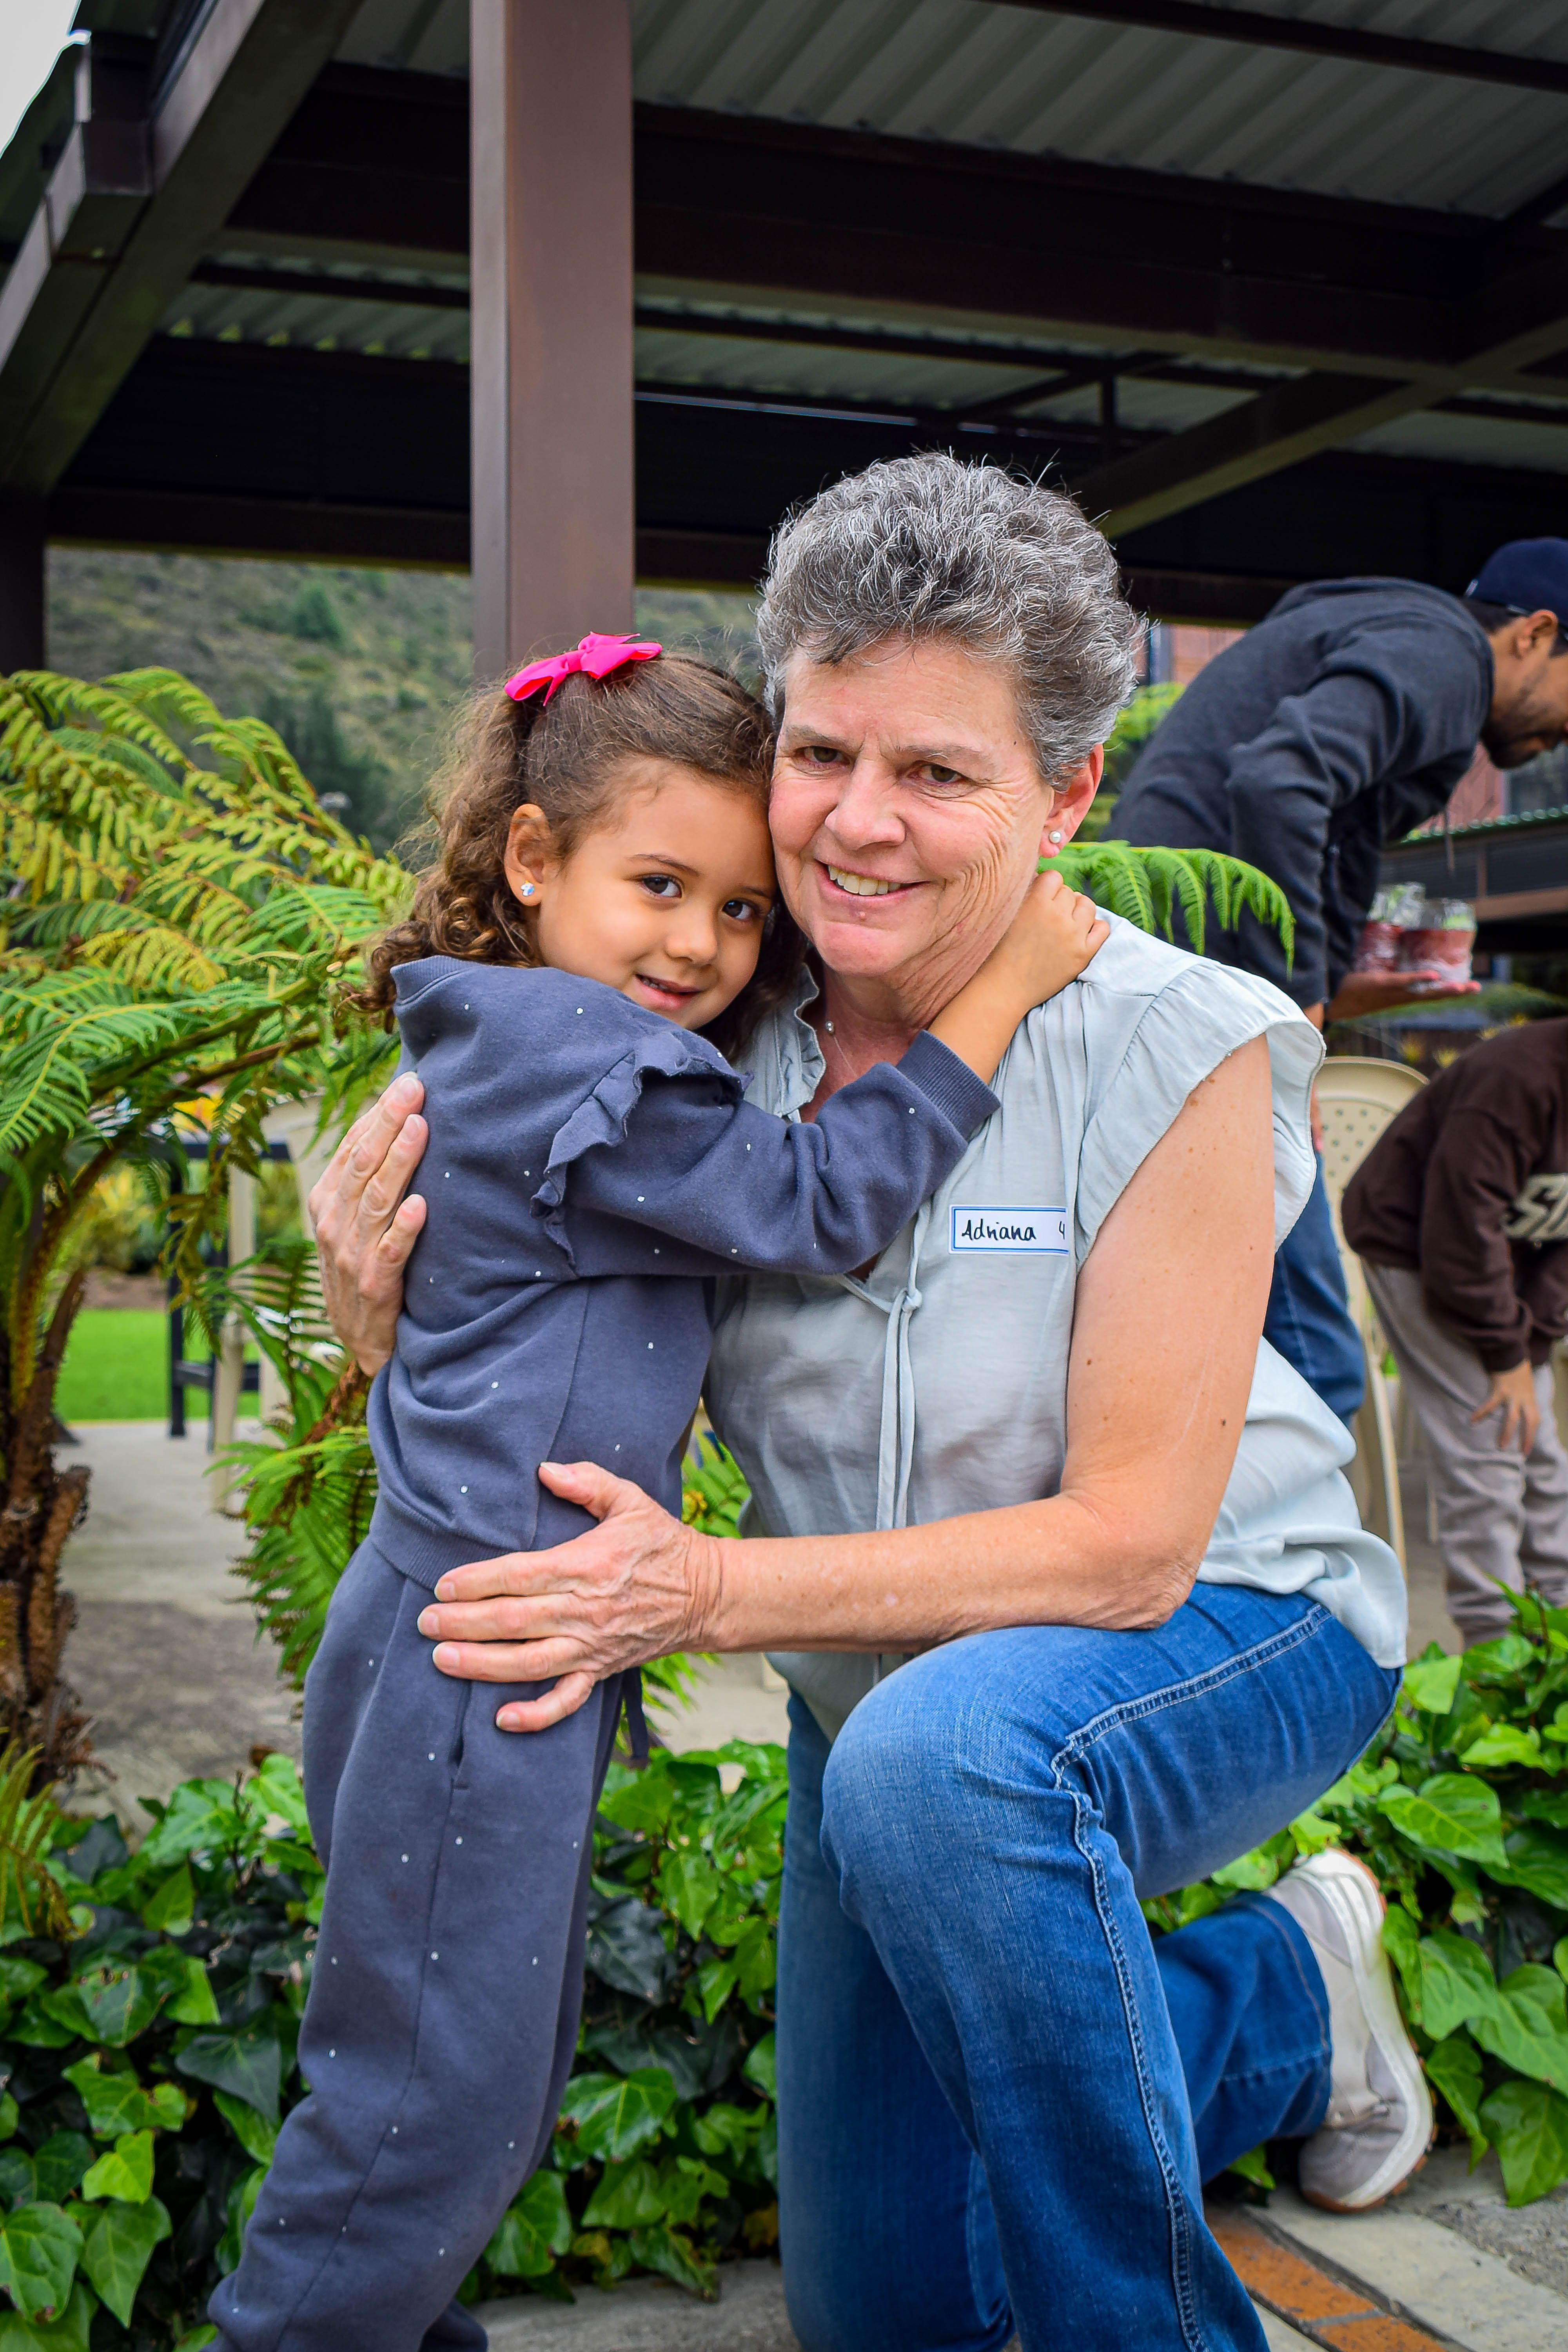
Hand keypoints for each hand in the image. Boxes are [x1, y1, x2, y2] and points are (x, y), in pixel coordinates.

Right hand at [307, 1072, 428, 1373]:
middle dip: (389, 1122)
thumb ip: (368, 1179)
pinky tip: (420, 1206)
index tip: (408, 1082)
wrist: (364, 1339)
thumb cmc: (366, 1266)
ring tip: (421, 1128)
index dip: (379, 1113)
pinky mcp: (376, 1284)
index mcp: (328, 1201)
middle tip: (416, 1088)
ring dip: (399, 1162)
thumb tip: (399, 1122)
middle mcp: (335, 1223)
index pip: (352, 1147)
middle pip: (363, 1164)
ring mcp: (352, 1254)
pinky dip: (404, 1229)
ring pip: (376, 1200)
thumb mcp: (355, 1220)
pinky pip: (391, 1251)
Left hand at [416, 1461, 724, 1732]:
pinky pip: (566, 1700)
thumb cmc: (662, 1542)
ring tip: (442, 1661)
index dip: (475, 1581)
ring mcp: (593, 1646)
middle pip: (512, 1620)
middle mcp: (585, 1610)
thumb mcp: (631, 1500)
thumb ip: (588, 1482)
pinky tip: (502, 1719)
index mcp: (586, 1564)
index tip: (442, 1585)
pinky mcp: (602, 1670)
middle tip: (425, 1623)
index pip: (518, 1575)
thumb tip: (544, 1469)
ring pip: (528, 1663)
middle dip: (462, 1624)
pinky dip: (536, 1714)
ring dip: (481, 1665)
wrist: (706, 1593)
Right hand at [930, 873, 1107, 1083]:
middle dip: (1060, 901)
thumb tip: (1039, 877)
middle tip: (1048, 917)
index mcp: (1036, 901)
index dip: (1047, 886)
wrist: (1003, 988)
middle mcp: (1057, 915)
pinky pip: (1102, 928)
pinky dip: (1095, 926)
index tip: (1041, 898)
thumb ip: (1024, 893)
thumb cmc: (997, 951)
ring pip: (1087, 906)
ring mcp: (1073, 935)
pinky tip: (1082, 932)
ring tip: (1065, 922)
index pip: (1054, 877)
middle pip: (1069, 892)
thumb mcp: (1006, 913)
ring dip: (1078, 910)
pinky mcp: (1083, 954)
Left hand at [1323, 971, 1482, 1022]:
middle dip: (1455, 992)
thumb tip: (1393, 960)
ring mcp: (1391, 992)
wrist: (1332, 1002)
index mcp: (1401, 996)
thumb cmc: (1352, 990)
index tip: (1469, 987)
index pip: (1429, 993)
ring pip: (1421, 992)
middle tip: (1476, 988)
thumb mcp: (1374, 982)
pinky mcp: (1379, 984)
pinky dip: (1417, 979)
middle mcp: (1400, 996)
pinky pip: (1401, 982)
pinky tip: (1433, 976)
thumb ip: (1385, 975)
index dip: (1449, 990)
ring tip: (1462, 987)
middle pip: (1432, 996)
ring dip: (1442, 989)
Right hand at [1471, 1361, 1539, 1453]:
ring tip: (1501, 1445)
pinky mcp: (1500, 1389)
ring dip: (1507, 1432)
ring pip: (1512, 1417)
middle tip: (1520, 1452)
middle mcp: (1524, 1398)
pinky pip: (1490, 1404)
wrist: (1510, 1352)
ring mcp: (1513, 1395)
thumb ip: (1522, 1396)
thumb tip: (1518, 1407)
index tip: (1527, 1448)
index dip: (1532, 1434)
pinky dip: (1481, 1413)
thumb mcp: (1525, 1383)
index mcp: (1530, 1397)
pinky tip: (1472, 1420)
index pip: (1535, 1419)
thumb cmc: (1517, 1366)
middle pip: (1529, 1421)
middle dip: (1526, 1437)